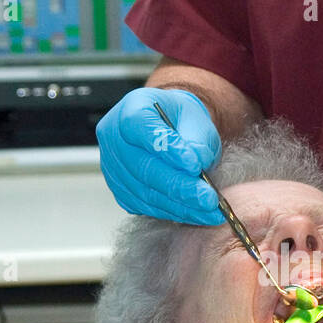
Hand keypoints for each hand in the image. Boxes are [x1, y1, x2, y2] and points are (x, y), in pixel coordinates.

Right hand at [95, 87, 223, 224]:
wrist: (173, 129)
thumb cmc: (182, 120)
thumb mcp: (196, 120)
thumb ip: (197, 140)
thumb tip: (197, 165)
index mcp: (131, 109)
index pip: (141, 128)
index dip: (167, 149)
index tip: (194, 165)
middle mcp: (113, 137)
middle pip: (143, 167)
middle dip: (180, 186)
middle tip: (209, 198)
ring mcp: (112, 166)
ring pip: (145, 192)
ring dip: (180, 205)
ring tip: (209, 211)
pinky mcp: (120, 190)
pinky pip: (145, 205)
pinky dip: (172, 211)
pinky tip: (195, 213)